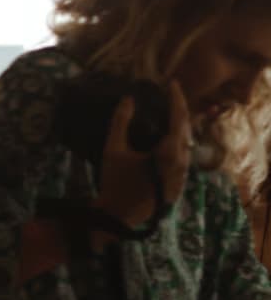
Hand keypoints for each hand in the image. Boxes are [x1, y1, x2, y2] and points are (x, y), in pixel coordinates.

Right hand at [94, 82, 190, 229]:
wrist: (118, 216)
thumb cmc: (113, 183)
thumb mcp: (112, 150)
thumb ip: (120, 123)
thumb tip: (128, 99)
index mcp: (169, 154)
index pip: (179, 119)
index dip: (176, 98)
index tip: (171, 83)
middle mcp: (182, 163)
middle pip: (186, 129)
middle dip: (179, 110)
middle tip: (169, 94)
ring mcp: (183, 174)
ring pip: (187, 143)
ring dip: (179, 126)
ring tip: (168, 111)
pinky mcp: (179, 182)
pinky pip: (183, 155)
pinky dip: (177, 141)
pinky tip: (167, 135)